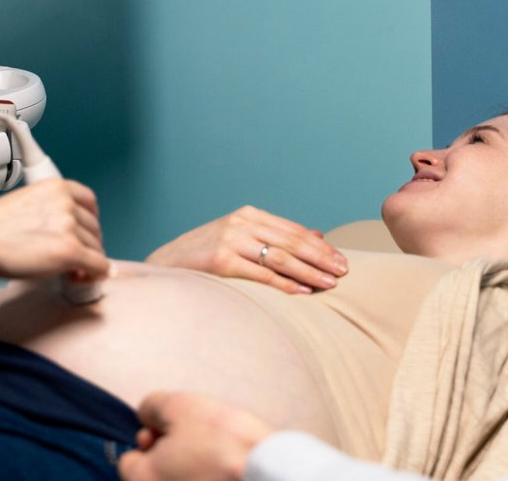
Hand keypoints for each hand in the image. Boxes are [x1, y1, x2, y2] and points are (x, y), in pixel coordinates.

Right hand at [0, 178, 107, 280]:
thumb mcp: (27, 202)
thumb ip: (50, 210)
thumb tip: (66, 232)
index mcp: (56, 187)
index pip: (89, 202)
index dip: (90, 220)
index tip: (86, 231)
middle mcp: (66, 203)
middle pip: (94, 227)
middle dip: (88, 244)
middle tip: (76, 257)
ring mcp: (69, 226)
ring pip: (96, 248)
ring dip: (88, 261)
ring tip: (71, 270)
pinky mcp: (70, 250)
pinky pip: (97, 265)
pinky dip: (96, 274)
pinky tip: (85, 278)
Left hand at [118, 391, 274, 480]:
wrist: (271, 473)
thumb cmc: (223, 440)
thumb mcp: (179, 406)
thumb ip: (151, 407)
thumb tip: (146, 416)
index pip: (128, 462)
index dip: (148, 440)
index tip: (169, 432)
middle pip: (152, 475)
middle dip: (166, 456)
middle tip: (194, 441)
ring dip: (187, 469)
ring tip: (214, 456)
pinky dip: (206, 478)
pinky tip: (225, 471)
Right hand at [145, 205, 347, 293]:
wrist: (163, 267)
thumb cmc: (205, 257)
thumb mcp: (240, 239)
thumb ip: (274, 236)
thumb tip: (317, 234)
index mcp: (248, 215)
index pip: (293, 230)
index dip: (320, 246)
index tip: (341, 260)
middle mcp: (241, 223)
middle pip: (291, 241)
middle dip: (321, 258)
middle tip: (344, 272)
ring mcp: (230, 240)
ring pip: (280, 257)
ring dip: (309, 271)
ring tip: (330, 283)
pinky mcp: (220, 261)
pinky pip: (261, 275)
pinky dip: (285, 283)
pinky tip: (303, 291)